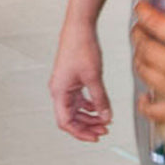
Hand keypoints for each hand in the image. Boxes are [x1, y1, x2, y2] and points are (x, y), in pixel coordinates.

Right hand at [49, 22, 111, 141]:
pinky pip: (78, 99)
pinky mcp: (70, 78)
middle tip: (104, 129)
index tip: (95, 136)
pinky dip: (88, 105)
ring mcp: (64, 84)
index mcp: (59, 91)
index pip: (66, 122)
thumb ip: (100, 99)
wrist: (80, 27)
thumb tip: (106, 117)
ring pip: (75, 109)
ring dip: (89, 116)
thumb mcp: (94, 77)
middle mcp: (59, 89)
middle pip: (70, 118)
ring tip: (104, 120)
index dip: (80, 133)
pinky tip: (98, 107)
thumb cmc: (81, 47)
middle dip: (87, 126)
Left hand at [131, 1, 164, 143]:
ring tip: (140, 55)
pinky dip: (144, 103)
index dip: (144, 12)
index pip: (158, 23)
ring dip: (138, 60)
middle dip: (137, 34)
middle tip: (138, 30)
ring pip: (143, 72)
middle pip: (144, 46)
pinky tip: (144, 98)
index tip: (140, 8)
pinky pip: (152, 109)